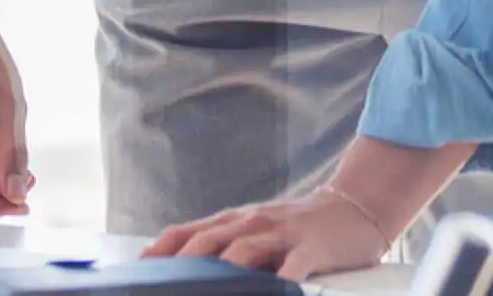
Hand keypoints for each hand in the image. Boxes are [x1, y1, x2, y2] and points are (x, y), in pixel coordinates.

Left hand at [143, 187, 392, 281]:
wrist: (354, 206)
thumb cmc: (297, 227)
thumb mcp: (256, 230)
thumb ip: (225, 247)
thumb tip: (186, 268)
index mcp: (234, 221)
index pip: (187, 232)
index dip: (161, 249)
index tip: (138, 267)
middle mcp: (252, 223)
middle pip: (209, 241)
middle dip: (183, 265)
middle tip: (162, 285)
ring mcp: (282, 233)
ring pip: (244, 252)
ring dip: (223, 273)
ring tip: (204, 291)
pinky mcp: (313, 247)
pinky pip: (294, 267)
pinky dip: (281, 282)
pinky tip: (277, 293)